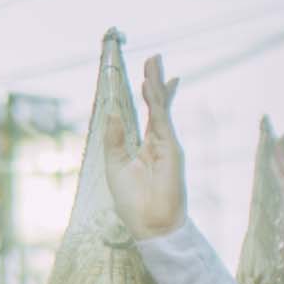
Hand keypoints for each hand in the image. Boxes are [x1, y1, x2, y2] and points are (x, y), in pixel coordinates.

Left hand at [106, 54, 185, 241]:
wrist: (149, 224)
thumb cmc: (133, 202)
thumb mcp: (115, 166)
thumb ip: (114, 139)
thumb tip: (112, 113)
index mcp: (145, 146)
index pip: (149, 115)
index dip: (150, 95)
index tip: (148, 76)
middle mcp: (159, 141)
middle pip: (158, 105)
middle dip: (156, 81)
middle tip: (154, 58)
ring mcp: (167, 143)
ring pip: (161, 107)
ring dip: (156, 84)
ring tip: (153, 62)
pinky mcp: (171, 149)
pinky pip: (162, 120)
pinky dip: (157, 102)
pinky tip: (151, 87)